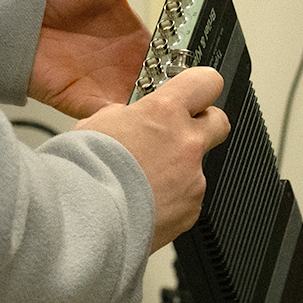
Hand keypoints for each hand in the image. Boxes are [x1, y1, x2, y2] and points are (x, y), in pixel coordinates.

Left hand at [29, 0, 194, 118]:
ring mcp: (103, 85)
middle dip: (174, 99)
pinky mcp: (81, 102)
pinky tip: (135, 126)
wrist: (14, 6)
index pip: (171, 59)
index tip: (203, 75)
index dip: (186, 68)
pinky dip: (121, 127)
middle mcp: (121, 64)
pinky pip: (107, 121)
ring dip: (150, 115)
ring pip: (138, 110)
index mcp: (134, 37)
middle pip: (159, 89)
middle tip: (191, 104)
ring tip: (168, 120)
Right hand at [79, 68, 230, 250]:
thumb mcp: (97, 124)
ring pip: (198, 166)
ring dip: (179, 169)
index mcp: (164, 113)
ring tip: (143, 181)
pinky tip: (145, 202)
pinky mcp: (191, 210)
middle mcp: (186, 142)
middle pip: (219, 122)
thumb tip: (131, 117)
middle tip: (177, 134)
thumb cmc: (84, 174)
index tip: (195, 91)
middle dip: (202, 125)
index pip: (206, 81)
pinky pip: (189, 198)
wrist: (85, 221)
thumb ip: (127, 116)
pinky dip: (173, 200)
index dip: (200, 85)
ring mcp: (193, 178)